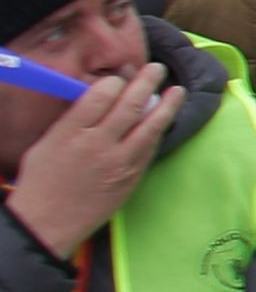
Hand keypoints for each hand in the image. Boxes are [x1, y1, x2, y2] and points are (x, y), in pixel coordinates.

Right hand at [4, 60, 175, 257]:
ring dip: (167, 106)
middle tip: (157, 69)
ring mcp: (119, 162)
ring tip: (177, 91)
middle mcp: (98, 143)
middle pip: (129, 105)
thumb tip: (97, 100)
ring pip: (150, 127)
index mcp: (71, 132)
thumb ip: (71, 121)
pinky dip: (159, 132)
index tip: (119, 77)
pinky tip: (166, 122)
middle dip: (146, 82)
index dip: (114, 82)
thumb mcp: (46, 144)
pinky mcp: (132, 177)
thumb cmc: (41, 182)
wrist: (47, 223)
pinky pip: (150, 149)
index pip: (100, 95)